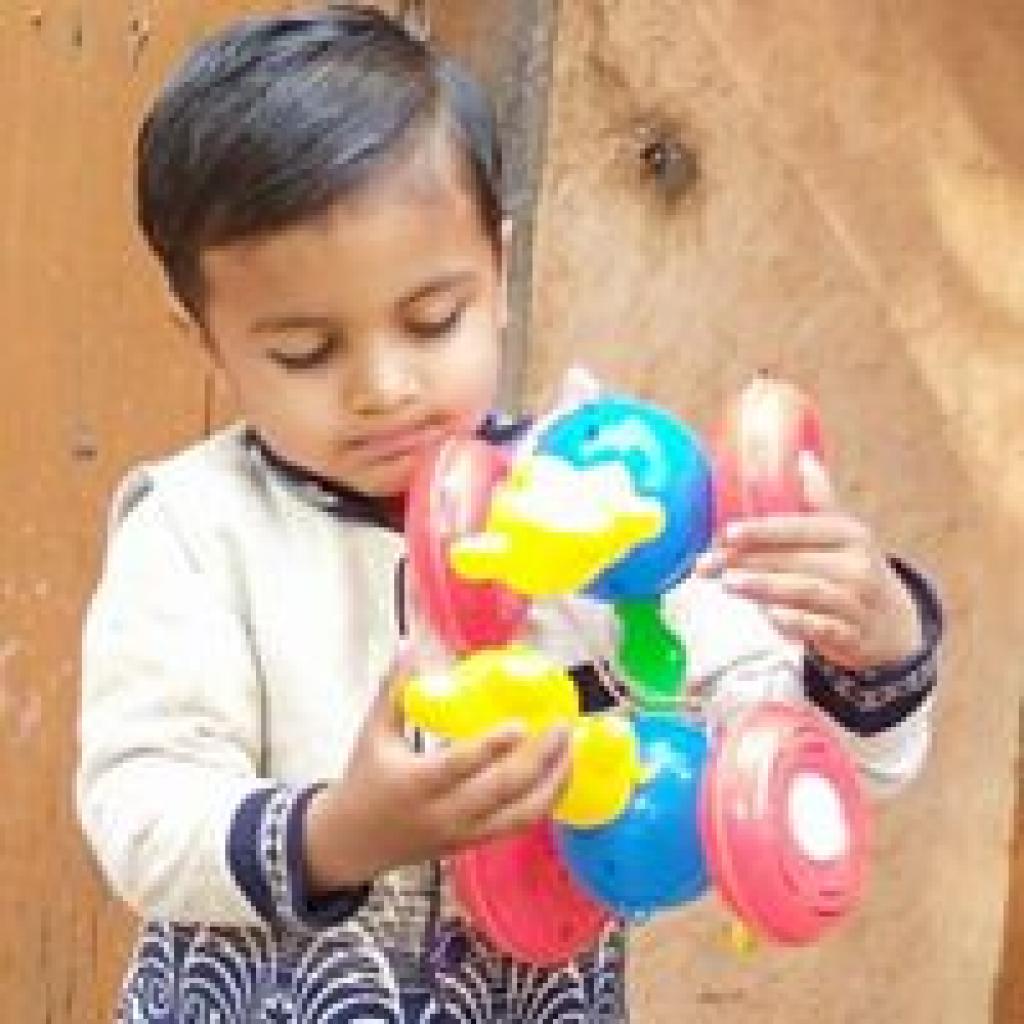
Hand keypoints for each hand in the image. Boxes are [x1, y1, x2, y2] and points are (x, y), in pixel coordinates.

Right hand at [304, 648, 572, 890]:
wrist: (353, 844)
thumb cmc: (364, 781)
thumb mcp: (373, 733)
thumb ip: (394, 689)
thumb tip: (410, 644)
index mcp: (416, 784)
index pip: (459, 766)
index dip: (491, 747)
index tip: (519, 723)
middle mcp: (444, 813)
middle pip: (501, 790)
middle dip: (539, 759)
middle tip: (561, 725)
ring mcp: (464, 832)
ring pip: (520, 813)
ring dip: (553, 781)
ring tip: (572, 747)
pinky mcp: (475, 843)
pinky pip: (520, 823)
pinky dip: (546, 799)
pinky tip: (560, 772)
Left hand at [694, 452, 921, 670]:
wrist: (891, 624)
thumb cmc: (851, 569)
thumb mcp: (841, 533)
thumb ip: (818, 499)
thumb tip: (801, 456)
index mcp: (849, 534)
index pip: (801, 527)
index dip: (763, 530)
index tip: (728, 532)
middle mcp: (856, 566)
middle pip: (794, 560)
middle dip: (747, 561)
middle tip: (708, 563)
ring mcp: (856, 603)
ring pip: (805, 592)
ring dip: (764, 587)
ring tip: (728, 583)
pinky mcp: (850, 635)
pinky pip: (820, 628)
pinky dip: (795, 623)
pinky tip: (769, 617)